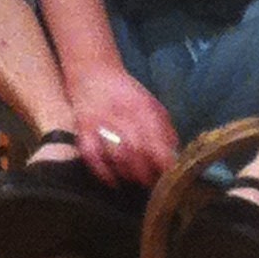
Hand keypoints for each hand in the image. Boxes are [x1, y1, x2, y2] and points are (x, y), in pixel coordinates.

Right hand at [70, 66, 178, 188]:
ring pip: (116, 155)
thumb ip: (164, 129)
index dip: (164, 162)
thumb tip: (175, 157)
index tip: (171, 178)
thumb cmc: (126, 94)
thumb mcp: (152, 104)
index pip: (157, 139)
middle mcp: (121, 113)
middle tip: (153, 184)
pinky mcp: (83, 130)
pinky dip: (103, 172)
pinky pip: (92, 157)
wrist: (93, 73)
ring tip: (136, 180)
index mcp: (143, 106)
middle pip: (137, 150)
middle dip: (147, 173)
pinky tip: (113, 181)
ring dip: (128, 173)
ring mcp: (100, 122)